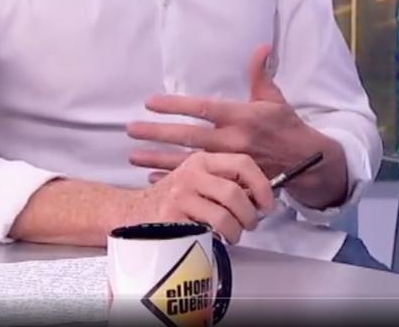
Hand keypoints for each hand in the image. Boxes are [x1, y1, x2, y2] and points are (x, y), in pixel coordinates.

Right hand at [119, 151, 275, 244]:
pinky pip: (205, 232)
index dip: (261, 184)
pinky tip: (216, 238)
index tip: (268, 202)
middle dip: (250, 214)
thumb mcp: (197, 176)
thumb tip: (260, 195)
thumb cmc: (173, 196)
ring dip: (235, 231)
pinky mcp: (171, 219)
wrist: (131, 210)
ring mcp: (179, 196)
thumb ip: (225, 179)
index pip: (242, 163)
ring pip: (223, 216)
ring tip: (234, 235)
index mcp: (202, 159)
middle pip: (235, 193)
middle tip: (251, 224)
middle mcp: (191, 174)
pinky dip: (216, 239)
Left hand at [127, 45, 346, 202]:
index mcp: (243, 116)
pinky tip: (153, 178)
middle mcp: (234, 140)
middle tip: (131, 130)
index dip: (176, 105)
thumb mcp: (275, 97)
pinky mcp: (231, 180)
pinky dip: (175, 179)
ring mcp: (230, 163)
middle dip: (157, 133)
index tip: (150, 102)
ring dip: (158, 159)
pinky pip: (198, 181)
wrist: (305, 160)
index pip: (204, 108)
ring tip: (133, 156)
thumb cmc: (286, 125)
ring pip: (188, 161)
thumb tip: (261, 46)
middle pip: (188, 136)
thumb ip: (261, 73)